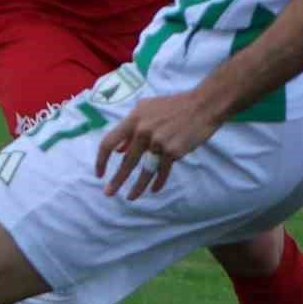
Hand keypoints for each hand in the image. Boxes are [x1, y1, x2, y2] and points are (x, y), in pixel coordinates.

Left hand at [94, 91, 222, 200]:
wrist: (202, 106)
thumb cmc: (173, 106)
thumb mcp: (147, 108)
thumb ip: (130, 128)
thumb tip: (118, 150)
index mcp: (133, 119)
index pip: (109, 142)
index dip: (101, 159)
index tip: (99, 173)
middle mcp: (143, 131)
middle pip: (126, 162)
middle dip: (116, 180)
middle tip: (108, 193)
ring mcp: (159, 142)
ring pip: (145, 170)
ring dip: (137, 187)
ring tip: (130, 197)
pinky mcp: (174, 151)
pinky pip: (163, 171)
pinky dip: (158, 182)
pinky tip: (154, 189)